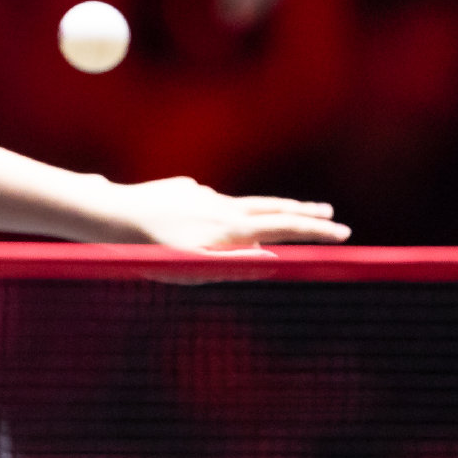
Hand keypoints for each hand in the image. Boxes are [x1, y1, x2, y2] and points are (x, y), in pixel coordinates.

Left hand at [102, 175, 349, 252]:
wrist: (113, 214)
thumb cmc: (151, 250)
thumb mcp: (194, 268)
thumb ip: (234, 265)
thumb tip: (273, 262)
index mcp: (230, 228)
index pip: (283, 228)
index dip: (314, 231)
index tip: (344, 233)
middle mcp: (221, 206)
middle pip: (270, 208)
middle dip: (302, 213)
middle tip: (329, 215)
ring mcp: (202, 195)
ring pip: (241, 204)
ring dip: (264, 210)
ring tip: (279, 215)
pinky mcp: (183, 190)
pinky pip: (205, 203)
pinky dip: (212, 213)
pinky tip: (190, 220)